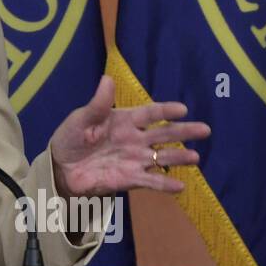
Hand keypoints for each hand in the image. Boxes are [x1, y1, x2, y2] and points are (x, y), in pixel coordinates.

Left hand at [48, 75, 209, 197]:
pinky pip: (150, 181)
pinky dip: (164, 184)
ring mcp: (134, 159)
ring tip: (195, 158)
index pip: (149, 113)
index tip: (183, 109)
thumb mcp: (81, 118)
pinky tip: (180, 186)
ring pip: (161, 157)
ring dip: (179, 158)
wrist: (60, 167)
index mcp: (124, 120)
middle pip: (164, 134)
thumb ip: (97, 104)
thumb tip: (107, 78)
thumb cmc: (71, 137)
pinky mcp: (129, 179)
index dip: (165, 111)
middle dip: (184, 132)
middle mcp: (135, 139)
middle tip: (205, 130)